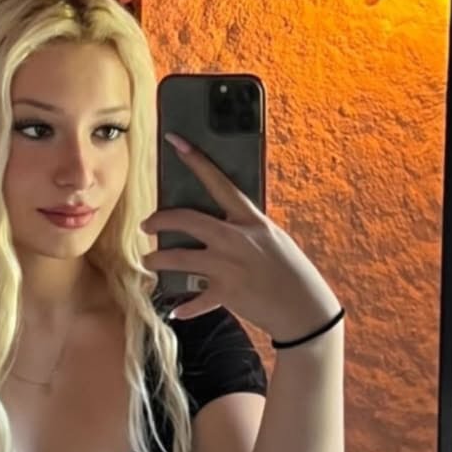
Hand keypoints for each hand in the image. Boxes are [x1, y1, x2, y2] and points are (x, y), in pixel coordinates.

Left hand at [140, 132, 340, 335]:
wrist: (305, 308)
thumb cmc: (291, 271)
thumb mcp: (272, 239)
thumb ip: (245, 229)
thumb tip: (219, 225)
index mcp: (250, 220)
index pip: (218, 183)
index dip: (196, 160)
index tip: (175, 142)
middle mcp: (236, 239)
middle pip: (186, 220)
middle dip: (160, 221)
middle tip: (146, 225)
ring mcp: (228, 266)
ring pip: (179, 257)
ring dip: (158, 260)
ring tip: (150, 262)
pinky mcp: (226, 293)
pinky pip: (195, 299)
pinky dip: (184, 307)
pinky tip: (176, 309)